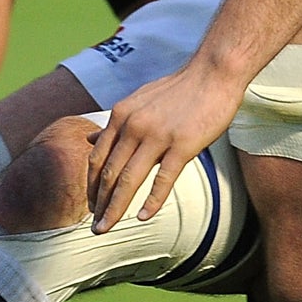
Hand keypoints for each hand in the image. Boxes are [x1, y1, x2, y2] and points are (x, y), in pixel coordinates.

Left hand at [87, 63, 245, 229]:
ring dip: (116, 208)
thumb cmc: (178, 89)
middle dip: (99, 204)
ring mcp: (158, 135)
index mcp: (121, 115)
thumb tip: (88, 139)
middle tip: (95, 228)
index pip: (97, 158)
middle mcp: (133, 125)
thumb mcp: (138, 101)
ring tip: (107, 229)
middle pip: (109, 173)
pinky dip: (151, 201)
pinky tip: (143, 217)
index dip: (91, 185)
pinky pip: (163, 179)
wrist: (213, 72)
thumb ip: (114, 124)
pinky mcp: (183, 145)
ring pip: (129, 180)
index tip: (90, 205)